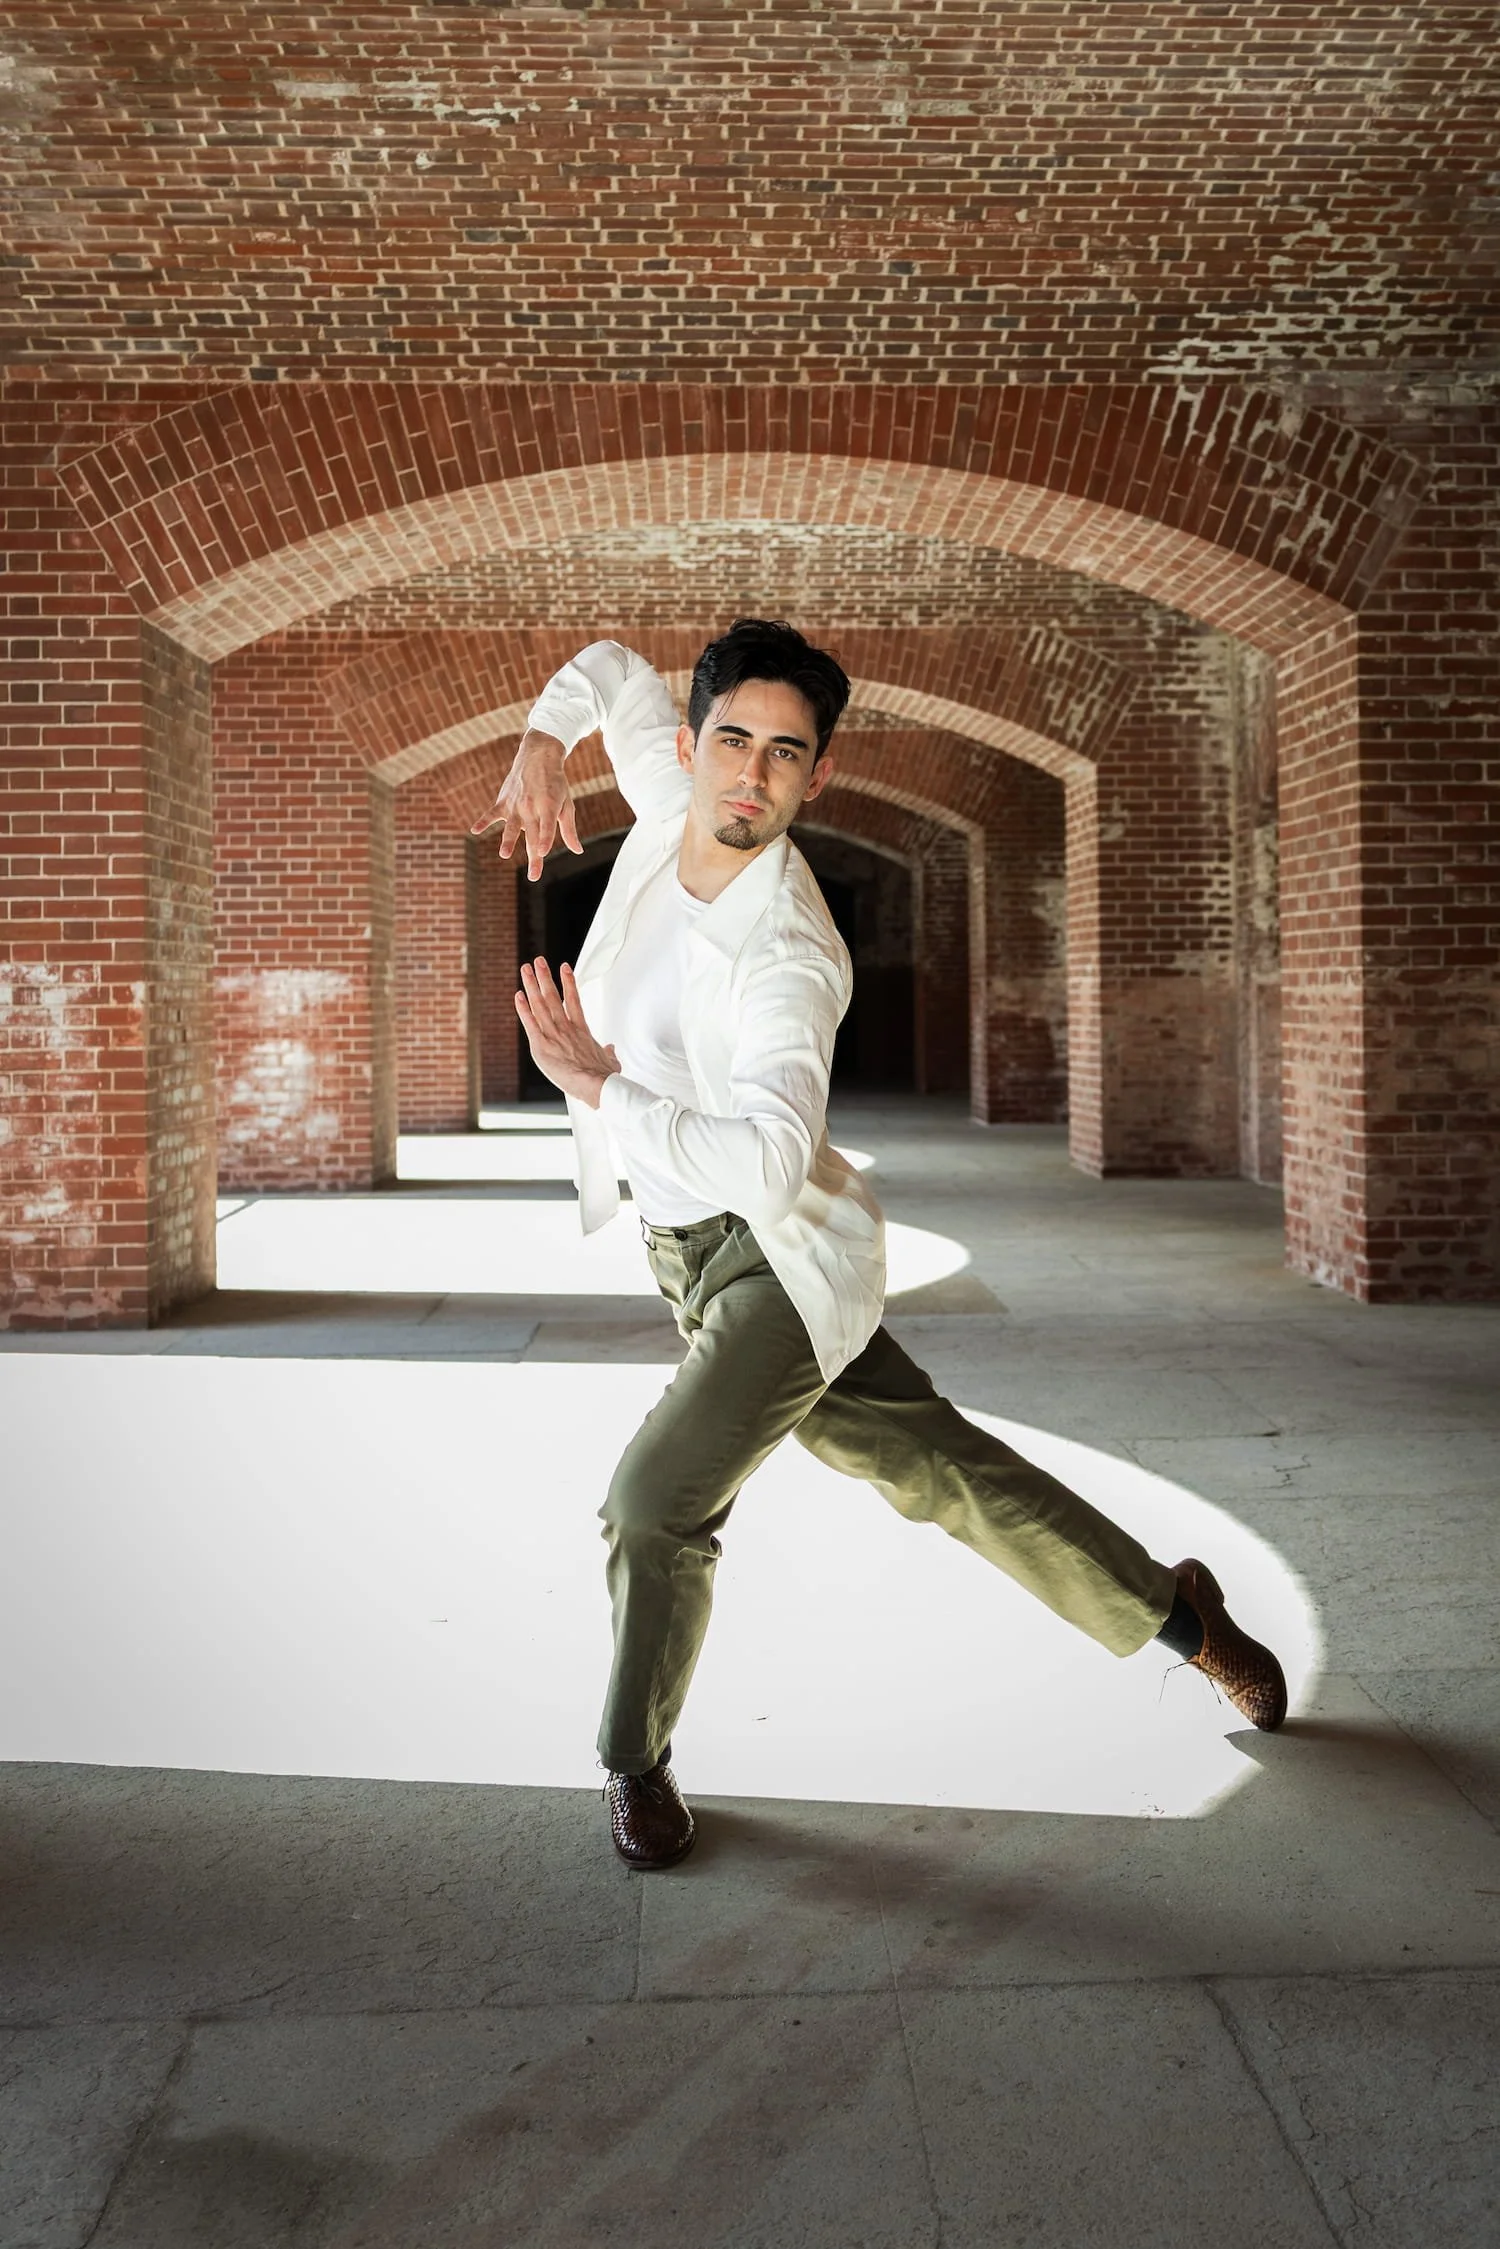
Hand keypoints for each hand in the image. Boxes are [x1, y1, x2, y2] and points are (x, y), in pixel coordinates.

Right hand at [470, 730, 581, 880]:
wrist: (538, 757)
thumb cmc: (556, 784)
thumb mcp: (566, 805)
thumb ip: (569, 829)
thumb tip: (578, 851)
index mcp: (549, 808)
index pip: (547, 827)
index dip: (545, 840)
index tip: (543, 852)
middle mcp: (532, 807)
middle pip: (532, 836)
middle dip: (534, 857)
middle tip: (534, 876)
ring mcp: (516, 805)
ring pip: (511, 827)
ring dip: (508, 841)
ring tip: (504, 854)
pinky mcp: (503, 802)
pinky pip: (491, 813)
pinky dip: (482, 821)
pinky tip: (474, 830)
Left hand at [515, 958, 620, 1107]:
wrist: (597, 1085)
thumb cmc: (605, 1076)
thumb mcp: (610, 1061)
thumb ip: (608, 1053)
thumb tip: (610, 1049)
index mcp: (581, 1030)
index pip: (574, 1000)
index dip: (568, 982)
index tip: (564, 967)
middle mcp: (566, 1028)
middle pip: (553, 996)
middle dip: (544, 977)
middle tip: (538, 961)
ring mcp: (553, 1035)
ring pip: (540, 1004)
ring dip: (532, 985)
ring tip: (526, 968)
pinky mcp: (541, 1046)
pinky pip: (530, 1023)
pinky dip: (523, 1009)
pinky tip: (518, 995)